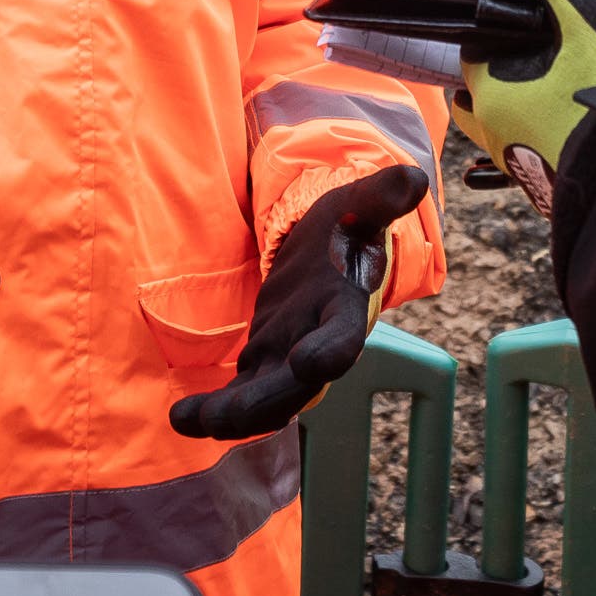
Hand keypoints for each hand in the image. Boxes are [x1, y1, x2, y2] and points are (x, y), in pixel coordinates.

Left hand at [168, 162, 428, 439]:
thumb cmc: (347, 228)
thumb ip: (381, 196)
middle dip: (262, 402)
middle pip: (296, 385)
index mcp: (345, 309)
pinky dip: (213, 411)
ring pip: (265, 400)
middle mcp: (320, 344)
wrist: (332, 251)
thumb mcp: (359, 206)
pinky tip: (181, 417)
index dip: (330, 351)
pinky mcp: (265, 360)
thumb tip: (413, 176)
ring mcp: (290, 358)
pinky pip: (240, 395)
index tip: (311, 361)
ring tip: (186, 420)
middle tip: (224, 417)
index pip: (345, 336)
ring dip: (230, 416)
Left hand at [458, 0, 595, 215]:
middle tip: (562, 54)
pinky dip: (567, 143)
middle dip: (514, 72)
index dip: (511, 26)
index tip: (546, 19)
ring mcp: (532, 175)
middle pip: (489, 92)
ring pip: (517, 130)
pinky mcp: (569, 202)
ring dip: (537, 109)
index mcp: (490, 88)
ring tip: (582, 88)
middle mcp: (499, 136)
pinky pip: (551, 163)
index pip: (481, 45)